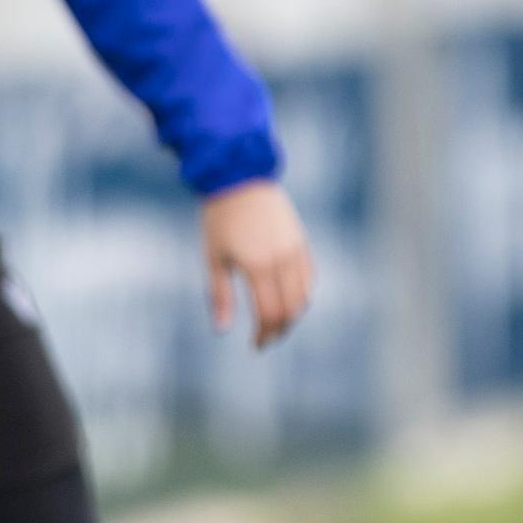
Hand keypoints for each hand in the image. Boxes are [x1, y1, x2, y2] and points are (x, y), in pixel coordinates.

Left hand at [198, 179, 315, 347]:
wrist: (240, 177)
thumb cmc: (220, 219)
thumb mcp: (214, 258)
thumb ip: (220, 295)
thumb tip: (222, 330)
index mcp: (258, 266)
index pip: (269, 313)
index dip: (264, 334)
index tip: (255, 345)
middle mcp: (282, 260)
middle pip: (290, 309)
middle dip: (279, 329)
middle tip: (265, 339)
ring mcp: (295, 249)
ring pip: (304, 295)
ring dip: (292, 314)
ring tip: (276, 322)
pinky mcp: (301, 240)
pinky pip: (309, 276)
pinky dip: (303, 293)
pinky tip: (290, 300)